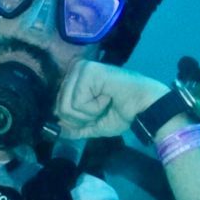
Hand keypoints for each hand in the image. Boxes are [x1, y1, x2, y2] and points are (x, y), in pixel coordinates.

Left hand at [52, 61, 169, 139]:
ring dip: (89, 113)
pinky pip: (77, 102)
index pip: (57, 107)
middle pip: (59, 108)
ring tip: (106, 101)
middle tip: (103, 108)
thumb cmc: (123, 113)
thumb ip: (74, 128)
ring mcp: (80, 69)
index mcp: (75, 81)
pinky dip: (94, 107)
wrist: (144, 107)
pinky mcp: (87, 70)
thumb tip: (56, 130)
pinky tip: (108, 96)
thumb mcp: (93, 125)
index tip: (96, 114)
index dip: (75, 120)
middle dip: (82, 118)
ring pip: (66, 106)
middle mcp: (75, 71)